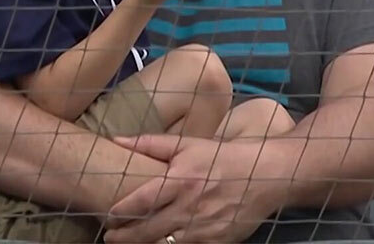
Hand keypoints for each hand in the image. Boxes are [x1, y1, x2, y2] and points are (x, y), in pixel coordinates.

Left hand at [103, 135, 277, 243]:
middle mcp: (191, 205)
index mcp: (182, 179)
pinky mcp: (218, 242)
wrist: (266, 175)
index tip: (108, 216)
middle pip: (148, 230)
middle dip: (124, 237)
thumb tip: (116, 139)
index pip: (143, 201)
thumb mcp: (188, 145)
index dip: (121, 212)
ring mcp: (205, 228)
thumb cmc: (222, 157)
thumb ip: (151, 144)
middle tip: (110, 237)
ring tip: (129, 243)